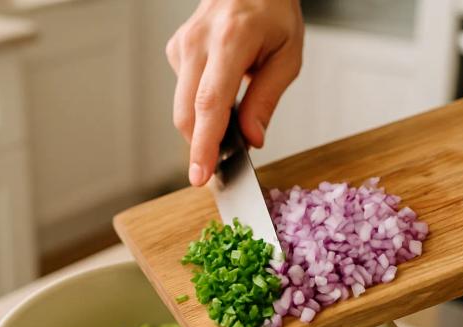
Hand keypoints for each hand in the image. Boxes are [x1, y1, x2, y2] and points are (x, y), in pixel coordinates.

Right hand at [166, 0, 303, 185]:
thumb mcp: (287, 56)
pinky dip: (200, 106)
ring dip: (202, 127)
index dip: (203, 144)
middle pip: (187, 112)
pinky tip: (221, 92)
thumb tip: (252, 138)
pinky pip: (184, 92)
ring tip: (230, 123)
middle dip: (199, 147)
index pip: (210, 103)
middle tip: (219, 168)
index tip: (200, 174)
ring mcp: (182, 45)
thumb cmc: (273, 14)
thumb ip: (267, 99)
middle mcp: (198, 42)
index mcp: (230, 41)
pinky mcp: (176, 50)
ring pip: (182, 106)